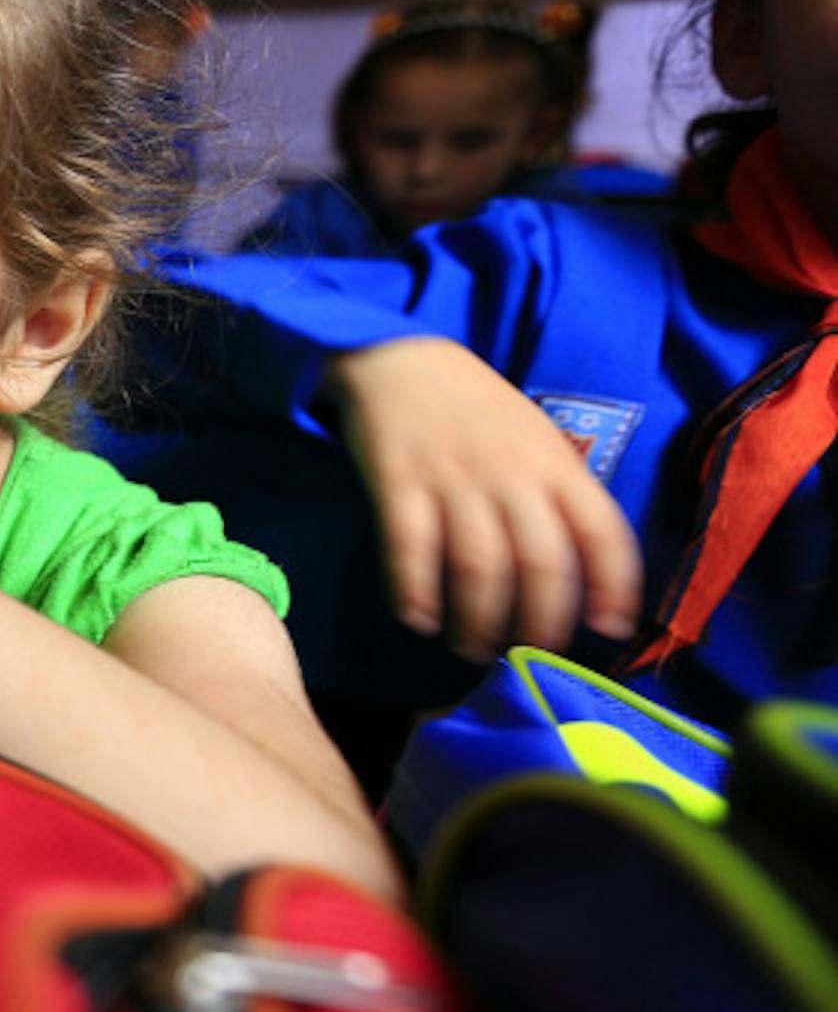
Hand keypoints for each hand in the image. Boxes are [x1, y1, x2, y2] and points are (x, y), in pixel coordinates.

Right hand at [327, 337, 641, 657]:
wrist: (402, 357)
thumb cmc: (477, 408)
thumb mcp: (536, 439)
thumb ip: (558, 494)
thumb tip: (580, 572)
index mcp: (555, 464)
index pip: (602, 532)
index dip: (613, 585)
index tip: (609, 628)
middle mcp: (511, 475)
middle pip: (540, 564)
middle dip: (538, 623)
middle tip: (525, 653)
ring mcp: (453, 480)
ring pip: (477, 568)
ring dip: (477, 620)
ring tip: (471, 646)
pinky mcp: (398, 483)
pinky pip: (409, 549)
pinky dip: (414, 592)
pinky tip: (418, 617)